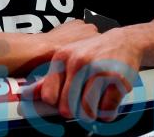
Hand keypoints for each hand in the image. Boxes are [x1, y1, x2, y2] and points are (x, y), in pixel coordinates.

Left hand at [23, 28, 140, 122]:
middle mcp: (78, 63)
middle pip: (67, 108)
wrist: (124, 41)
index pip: (49, 96)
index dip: (56, 104)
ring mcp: (97, 71)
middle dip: (75, 111)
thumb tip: (28, 95)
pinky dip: (107, 111)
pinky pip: (106, 111)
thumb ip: (50, 78)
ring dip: (92, 112)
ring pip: (87, 112)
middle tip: (82, 102)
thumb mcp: (69, 58)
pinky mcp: (116, 80)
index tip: (62, 103)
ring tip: (96, 99)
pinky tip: (107, 98)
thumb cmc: (94, 51)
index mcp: (62, 58)